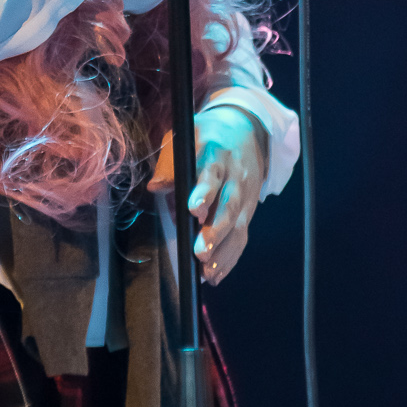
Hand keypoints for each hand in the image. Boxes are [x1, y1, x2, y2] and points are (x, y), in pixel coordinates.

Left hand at [147, 105, 266, 283]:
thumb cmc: (206, 138)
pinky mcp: (250, 211)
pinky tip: (215, 275)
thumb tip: (157, 186)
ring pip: (238, 226)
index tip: (193, 209)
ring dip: (223, 252)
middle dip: (215, 231)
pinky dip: (230, 259)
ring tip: (208, 272)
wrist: (246, 131)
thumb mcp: (185, 138)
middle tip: (200, 251)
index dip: (204, 191)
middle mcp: (235, 177)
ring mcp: (246, 196)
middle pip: (229, 206)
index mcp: (217, 155)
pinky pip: (242, 237)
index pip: (212, 174)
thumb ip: (170, 163)